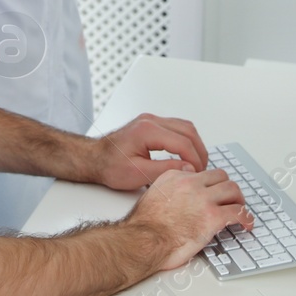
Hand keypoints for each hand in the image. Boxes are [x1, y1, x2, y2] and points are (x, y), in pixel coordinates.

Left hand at [83, 113, 208, 189]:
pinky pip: (177, 128)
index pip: (183, 143)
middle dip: (199, 152)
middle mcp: (150, 121)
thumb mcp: (137, 173)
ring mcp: (150, 120)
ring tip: (196, 164)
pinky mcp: (150, 124)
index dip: (195, 160)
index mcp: (147, 131)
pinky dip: (186, 141)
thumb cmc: (109, 166)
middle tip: (201, 170)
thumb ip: (165, 170)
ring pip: (185, 127)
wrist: (94, 158)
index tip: (198, 175)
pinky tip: (186, 156)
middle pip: (188, 131)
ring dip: (194, 145)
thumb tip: (189, 169)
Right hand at [128, 167, 250, 270]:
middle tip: (231, 199)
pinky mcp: (213, 217)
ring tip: (240, 210)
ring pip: (232, 190)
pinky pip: (238, 212)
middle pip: (220, 177)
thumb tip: (178, 197)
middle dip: (228, 189)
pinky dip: (246, 218)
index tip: (214, 192)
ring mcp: (203, 199)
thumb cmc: (144, 225)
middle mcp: (190, 183)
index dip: (210, 184)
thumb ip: (168, 190)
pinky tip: (247, 224)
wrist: (143, 239)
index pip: (201, 173)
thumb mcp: (153, 195)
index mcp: (174, 177)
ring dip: (239, 200)